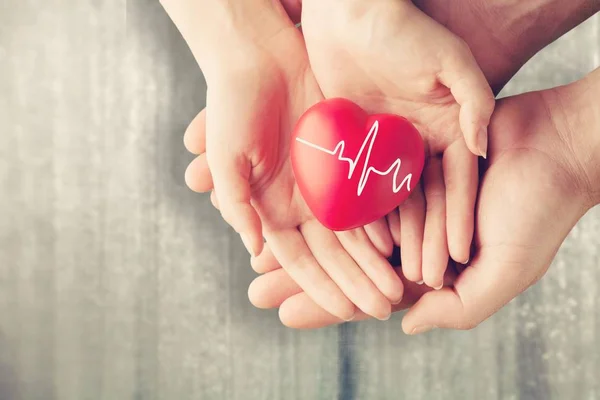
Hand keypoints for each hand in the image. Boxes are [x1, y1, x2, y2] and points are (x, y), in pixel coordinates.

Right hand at [168, 1, 404, 320]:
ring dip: (375, 260)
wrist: (258, 57)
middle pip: (333, 253)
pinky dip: (383, 219)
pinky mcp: (344, 159)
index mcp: (272, 210)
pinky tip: (402, 242)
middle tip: (384, 309)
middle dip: (357, 282)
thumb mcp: (224, 156)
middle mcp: (301, 204)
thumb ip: (238, 205)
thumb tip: (255, 251)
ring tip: (400, 287)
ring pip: (355, 230)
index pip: (300, 260)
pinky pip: (367, 193)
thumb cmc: (232, 105)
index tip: (349, 311)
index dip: (323, 287)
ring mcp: (324, 184)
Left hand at [247, 69, 599, 329]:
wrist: (558, 145)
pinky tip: (297, 198)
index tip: (282, 312)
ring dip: (307, 234)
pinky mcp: (405, 166)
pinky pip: (360, 181)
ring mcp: (406, 201)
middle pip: (345, 262)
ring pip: (344, 223)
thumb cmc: (538, 211)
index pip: (366, 295)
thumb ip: (459, 307)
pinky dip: (330, 191)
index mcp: (432, 271)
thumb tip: (404, 325)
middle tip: (253, 285)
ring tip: (263, 247)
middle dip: (301, 275)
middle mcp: (412, 238)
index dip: (325, 306)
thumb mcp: (505, 272)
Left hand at [301, 0, 494, 287]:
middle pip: (418, 207)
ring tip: (373, 276)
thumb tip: (478, 148)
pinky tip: (347, 242)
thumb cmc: (409, 29)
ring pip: (385, 203)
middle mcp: (417, 150)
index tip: (447, 264)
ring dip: (381, 240)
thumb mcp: (455, 61)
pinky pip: (353, 185)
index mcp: (447, 137)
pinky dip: (352, 213)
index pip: (455, 192)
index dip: (451, 227)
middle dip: (414, 246)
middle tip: (407, 286)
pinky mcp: (352, 145)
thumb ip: (476, 103)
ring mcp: (384, 149)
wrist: (358, 9)